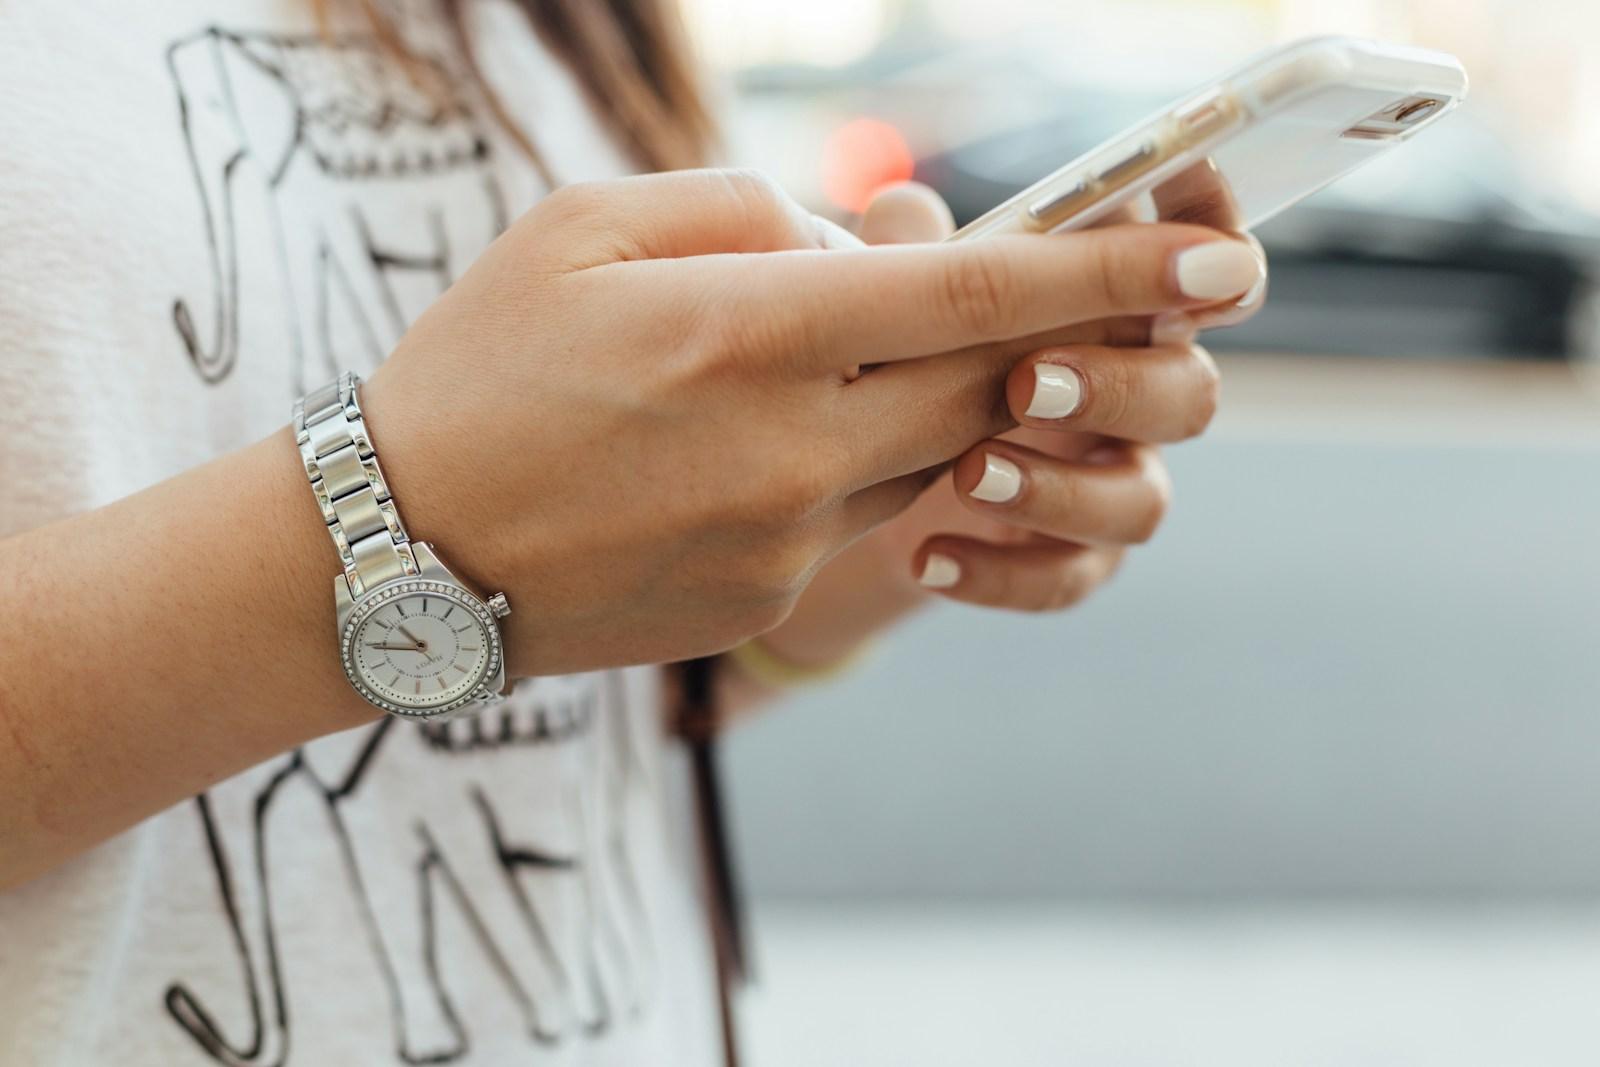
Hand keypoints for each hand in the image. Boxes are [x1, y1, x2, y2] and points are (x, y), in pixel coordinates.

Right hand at [361, 169, 1265, 675]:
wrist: (398, 557)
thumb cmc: (475, 368)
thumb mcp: (585, 227)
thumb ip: (748, 209)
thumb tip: (867, 243)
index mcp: (750, 329)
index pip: (982, 294)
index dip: (1117, 273)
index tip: (1226, 261)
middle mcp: (794, 446)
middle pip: (988, 383)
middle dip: (1046, 339)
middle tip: (1064, 303)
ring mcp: (788, 540)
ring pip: (929, 453)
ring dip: (922, 399)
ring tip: (806, 368)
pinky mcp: (769, 597)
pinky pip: (860, 517)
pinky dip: (849, 464)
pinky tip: (745, 448)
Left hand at [865, 179, 1259, 611]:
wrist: (852, 484)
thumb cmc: (899, 355)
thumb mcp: (891, 298)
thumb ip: (908, 253)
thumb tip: (903, 211)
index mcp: (1112, 306)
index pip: (1195, 266)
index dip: (1216, 245)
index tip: (1195, 240)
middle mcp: (1132, 392)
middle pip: (1190, 391)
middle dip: (1120, 386)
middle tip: (1028, 382)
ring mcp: (1108, 481)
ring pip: (1142, 500)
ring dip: (1063, 489)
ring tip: (968, 476)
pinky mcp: (1068, 558)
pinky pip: (1067, 578)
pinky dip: (1000, 574)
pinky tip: (925, 558)